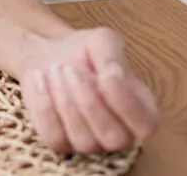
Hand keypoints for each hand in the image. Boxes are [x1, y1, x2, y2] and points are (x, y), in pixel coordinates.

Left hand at [18, 27, 160, 153]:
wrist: (49, 56)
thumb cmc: (83, 52)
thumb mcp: (102, 41)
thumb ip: (113, 55)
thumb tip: (115, 75)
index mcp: (142, 110)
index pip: (146, 125)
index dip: (126, 104)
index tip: (105, 76)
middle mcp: (121, 134)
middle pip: (113, 137)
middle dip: (89, 102)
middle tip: (70, 70)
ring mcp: (91, 144)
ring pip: (83, 140)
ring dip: (65, 102)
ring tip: (55, 70)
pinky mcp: (61, 143)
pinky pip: (54, 138)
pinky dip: (45, 107)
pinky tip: (41, 80)